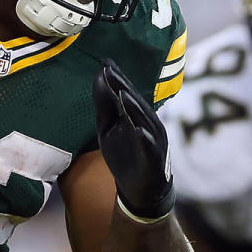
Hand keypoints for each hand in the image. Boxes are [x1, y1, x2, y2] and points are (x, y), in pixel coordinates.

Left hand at [92, 58, 173, 221]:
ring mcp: (154, 142)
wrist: (138, 190)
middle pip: (135, 103)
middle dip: (123, 86)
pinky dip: (145, 139)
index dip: (117, 77)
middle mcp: (149, 124)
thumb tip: (98, 76)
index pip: (127, 92)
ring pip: (144, 122)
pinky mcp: (154, 160)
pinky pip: (150, 148)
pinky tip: (137, 129)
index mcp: (137, 115)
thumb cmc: (123, 154)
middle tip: (110, 70)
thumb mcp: (107, 128)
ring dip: (134, 108)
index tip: (104, 61)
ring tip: (122, 93)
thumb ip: (104, 104)